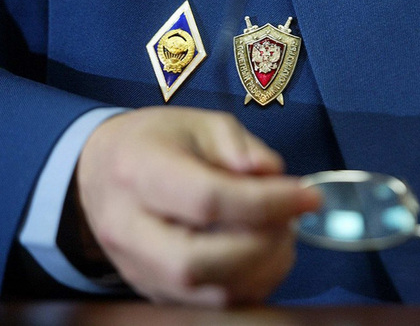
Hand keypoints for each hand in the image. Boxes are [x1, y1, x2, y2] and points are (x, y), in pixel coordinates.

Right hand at [75, 106, 320, 305]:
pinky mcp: (152, 290)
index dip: (266, 202)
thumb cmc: (157, 141)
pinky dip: (251, 285)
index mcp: (138, 171)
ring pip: (207, 295)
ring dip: (263, 269)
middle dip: (262, 246)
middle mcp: (128, 228)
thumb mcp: (200, 123)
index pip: (206, 198)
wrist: (101, 170)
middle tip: (291, 220)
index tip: (309, 195)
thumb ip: (239, 146)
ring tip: (281, 233)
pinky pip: (210, 306)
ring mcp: (136, 268)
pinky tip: (264, 254)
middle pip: (197, 263)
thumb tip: (272, 176)